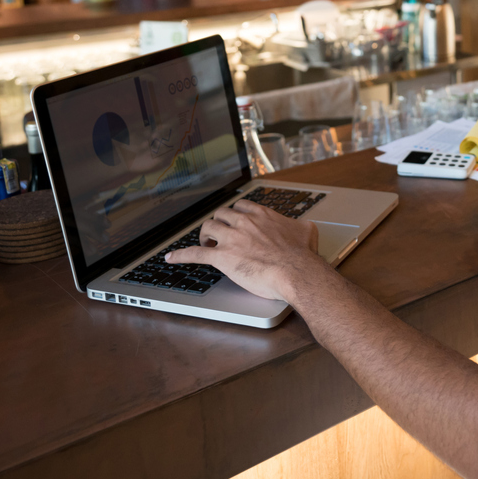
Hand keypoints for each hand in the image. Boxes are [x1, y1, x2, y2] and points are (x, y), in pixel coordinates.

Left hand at [166, 200, 324, 300]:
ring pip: (207, 228)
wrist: (296, 271)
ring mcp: (231, 239)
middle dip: (218, 224)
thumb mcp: (307, 230)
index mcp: (261, 215)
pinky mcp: (222, 257)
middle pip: (221, 215)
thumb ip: (300, 225)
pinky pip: (195, 253)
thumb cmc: (301, 254)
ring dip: (204, 236)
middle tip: (219, 235)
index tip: (234, 221)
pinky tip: (171, 258)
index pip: (240, 207)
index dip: (234, 215)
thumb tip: (304, 226)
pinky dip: (180, 255)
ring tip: (205, 244)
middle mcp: (243, 223)